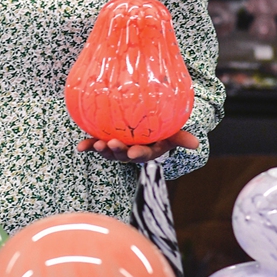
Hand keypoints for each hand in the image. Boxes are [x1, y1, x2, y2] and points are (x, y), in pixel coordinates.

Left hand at [76, 130, 200, 162]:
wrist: (147, 122)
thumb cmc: (161, 127)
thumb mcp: (171, 131)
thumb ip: (181, 137)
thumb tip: (197, 144)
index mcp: (147, 150)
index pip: (143, 154)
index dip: (138, 154)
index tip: (134, 153)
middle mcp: (131, 151)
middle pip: (124, 155)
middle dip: (117, 151)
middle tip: (111, 144)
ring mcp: (117, 147)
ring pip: (109, 152)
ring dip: (101, 150)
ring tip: (97, 145)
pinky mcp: (105, 141)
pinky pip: (95, 144)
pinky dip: (87, 146)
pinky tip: (80, 147)